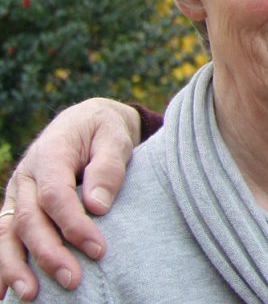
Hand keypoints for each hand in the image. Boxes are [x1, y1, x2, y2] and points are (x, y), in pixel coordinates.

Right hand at [0, 98, 139, 300]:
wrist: (88, 121)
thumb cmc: (105, 131)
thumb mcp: (115, 137)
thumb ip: (108, 167)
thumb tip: (97, 206)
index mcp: (51, 152)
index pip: (55, 194)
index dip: (74, 224)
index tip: (98, 249)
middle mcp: (27, 175)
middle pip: (29, 218)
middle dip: (49, 253)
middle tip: (73, 280)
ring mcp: (17, 192)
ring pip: (7, 232)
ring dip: (16, 266)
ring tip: (31, 295)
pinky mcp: (16, 206)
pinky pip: (2, 237)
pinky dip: (1, 264)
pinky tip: (5, 292)